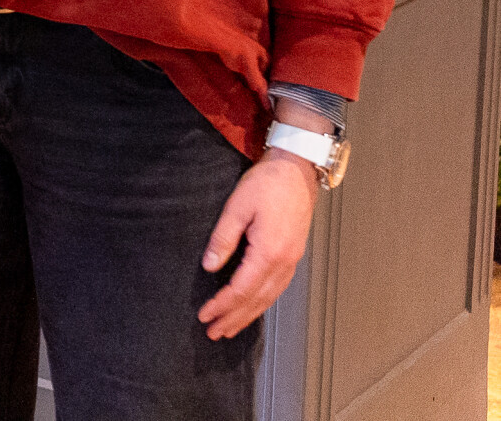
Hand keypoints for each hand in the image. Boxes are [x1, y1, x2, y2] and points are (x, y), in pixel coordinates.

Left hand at [198, 150, 320, 337]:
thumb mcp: (236, 207)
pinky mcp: (293, 255)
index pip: (241, 289)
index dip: (222, 305)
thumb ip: (222, 239)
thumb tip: (209, 266)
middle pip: (256, 300)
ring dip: (249, 315)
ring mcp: (292, 260)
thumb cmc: (268, 184)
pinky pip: (277, 287)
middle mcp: (284, 262)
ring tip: (231, 328)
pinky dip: (263, 302)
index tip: (205, 315)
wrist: (297, 170)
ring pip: (269, 297)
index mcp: (269, 252)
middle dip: (234, 318)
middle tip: (215, 332)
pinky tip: (254, 307)